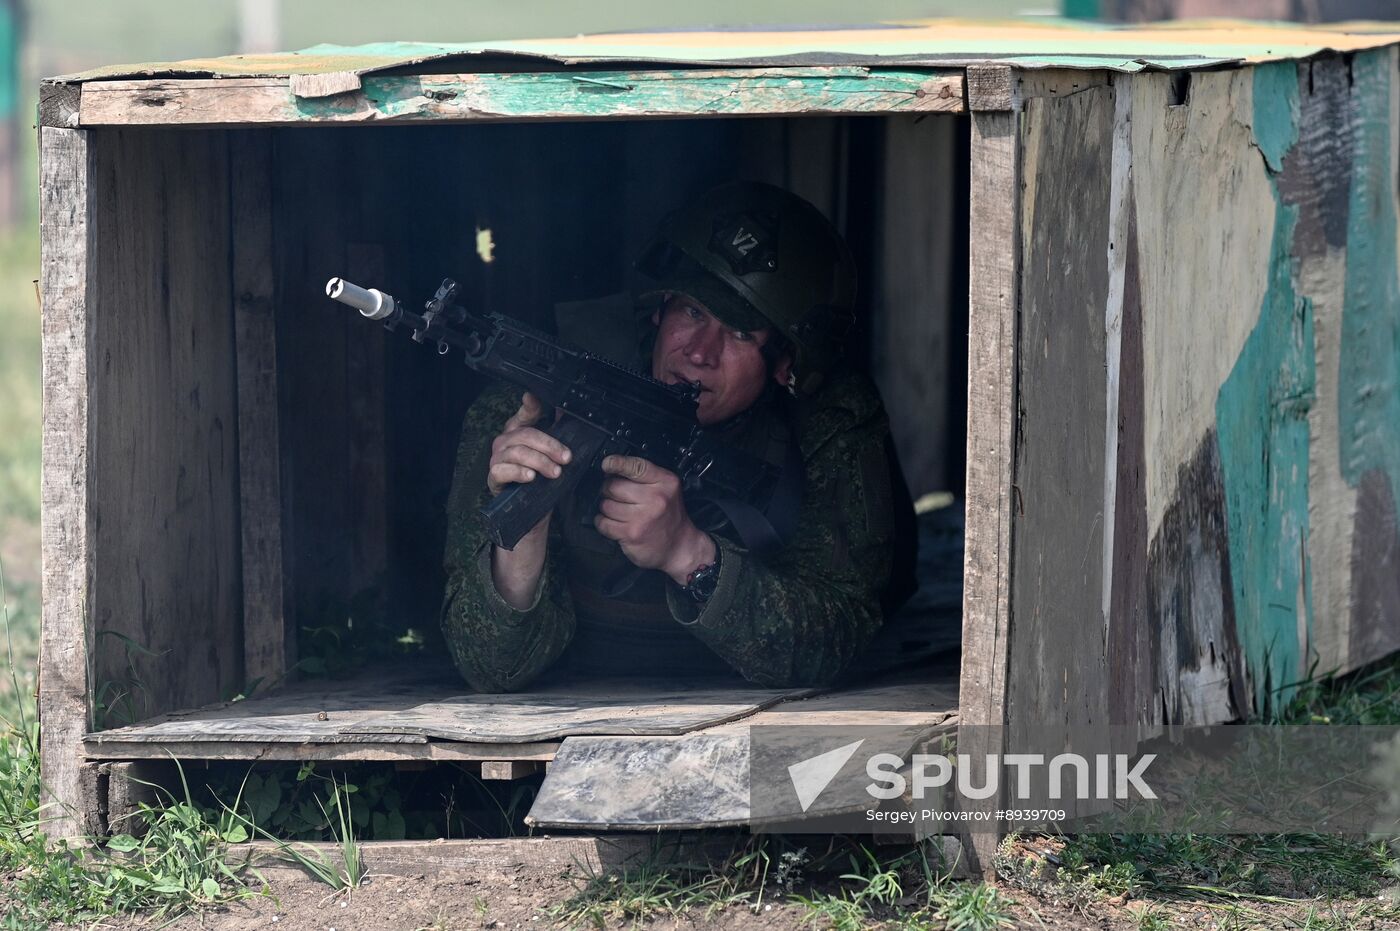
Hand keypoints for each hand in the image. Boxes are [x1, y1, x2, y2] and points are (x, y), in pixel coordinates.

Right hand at [487, 392, 571, 497]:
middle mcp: (505, 442)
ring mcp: (497, 459)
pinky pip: (502, 470)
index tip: (534, 398)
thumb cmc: (542, 480)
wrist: (535, 509)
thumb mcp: (552, 457)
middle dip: (549, 445)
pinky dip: (518, 472)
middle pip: (526, 435)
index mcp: (519, 433)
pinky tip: (531, 477)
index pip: (524, 415)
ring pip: (517, 452)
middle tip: (566, 458)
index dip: (530, 407)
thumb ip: (558, 435)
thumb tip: (567, 412)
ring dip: (540, 461)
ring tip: (555, 472)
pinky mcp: (494, 478)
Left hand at [595, 455, 715, 584]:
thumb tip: (612, 470)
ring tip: (619, 512)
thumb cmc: (669, 516)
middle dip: (609, 490)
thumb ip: (644, 477)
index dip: (617, 463)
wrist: (680, 546)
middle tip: (617, 496)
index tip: (607, 464)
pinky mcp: (631, 534)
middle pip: (614, 486)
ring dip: (607, 508)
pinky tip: (613, 523)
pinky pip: (603, 523)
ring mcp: (643, 517)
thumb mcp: (666, 489)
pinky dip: (603, 523)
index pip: (636, 467)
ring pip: (606, 505)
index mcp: (665, 482)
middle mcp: (656, 498)